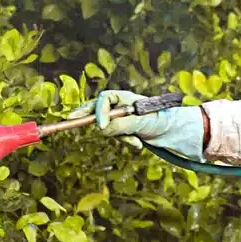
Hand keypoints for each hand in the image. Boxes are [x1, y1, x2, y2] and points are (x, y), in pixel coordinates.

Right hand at [69, 90, 205, 160]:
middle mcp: (118, 105)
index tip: (100, 126)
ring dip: (120, 136)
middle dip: (86, 115)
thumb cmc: (158, 120)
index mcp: (124, 97)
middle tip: (69, 119)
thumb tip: (101, 128)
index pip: (104, 100)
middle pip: (96, 109)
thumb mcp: (140, 122)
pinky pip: (115, 136)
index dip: (99, 111)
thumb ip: (121, 123)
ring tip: (137, 142)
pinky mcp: (121, 128)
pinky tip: (139, 144)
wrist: (171, 131)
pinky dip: (125, 141)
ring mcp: (119, 116)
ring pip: (107, 127)